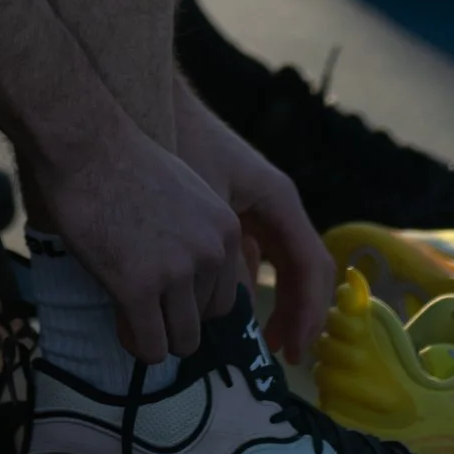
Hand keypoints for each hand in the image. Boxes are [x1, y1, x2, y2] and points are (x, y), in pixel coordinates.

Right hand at [26, 112, 246, 362]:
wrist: (84, 145)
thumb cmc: (122, 163)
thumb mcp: (185, 193)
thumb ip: (199, 235)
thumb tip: (193, 284)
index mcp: (225, 230)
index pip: (224, 296)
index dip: (190, 299)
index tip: (163, 290)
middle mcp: (210, 254)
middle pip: (206, 322)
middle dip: (174, 318)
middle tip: (143, 300)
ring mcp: (175, 273)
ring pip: (181, 342)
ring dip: (155, 334)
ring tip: (128, 311)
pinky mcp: (138, 288)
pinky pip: (150, 347)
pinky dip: (135, 343)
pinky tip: (119, 320)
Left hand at [170, 84, 335, 362]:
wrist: (143, 97)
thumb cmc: (177, 147)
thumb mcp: (203, 213)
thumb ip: (224, 262)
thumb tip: (235, 311)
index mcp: (277, 198)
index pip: (310, 266)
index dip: (307, 313)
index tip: (293, 352)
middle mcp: (272, 202)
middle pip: (299, 269)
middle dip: (295, 314)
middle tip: (283, 356)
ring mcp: (252, 204)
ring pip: (273, 265)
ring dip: (269, 303)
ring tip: (258, 341)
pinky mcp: (227, 206)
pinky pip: (248, 253)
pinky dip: (242, 283)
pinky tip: (220, 308)